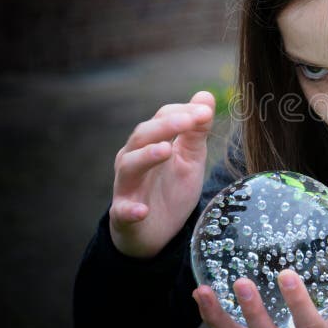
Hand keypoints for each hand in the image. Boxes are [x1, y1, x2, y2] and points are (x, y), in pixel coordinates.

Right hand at [109, 90, 215, 257]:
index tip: (205, 111)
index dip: (182, 112)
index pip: (161, 118)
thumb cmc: (171, 188)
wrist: (156, 231)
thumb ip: (196, 130)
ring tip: (166, 150)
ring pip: (129, 166)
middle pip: (142, 136)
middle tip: (188, 121)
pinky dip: (130, 210)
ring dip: (146, 157)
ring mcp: (126, 187)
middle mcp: (132, 159)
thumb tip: (205, 96)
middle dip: (165, 126)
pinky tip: (142, 210)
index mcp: (149, 142)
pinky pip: (122, 212)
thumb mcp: (190, 158)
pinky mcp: (124, 216)